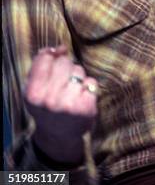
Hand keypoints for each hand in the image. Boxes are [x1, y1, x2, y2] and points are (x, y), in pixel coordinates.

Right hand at [24, 45, 97, 164]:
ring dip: (78, 77)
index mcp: (33, 93)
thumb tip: (60, 48)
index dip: (52, 58)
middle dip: (66, 68)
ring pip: (79, 70)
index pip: (45, 58)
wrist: (58, 136)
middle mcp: (49, 99)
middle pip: (64, 62)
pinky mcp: (86, 107)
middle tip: (63, 84)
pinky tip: (82, 98)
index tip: (53, 68)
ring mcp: (69, 104)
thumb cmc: (46, 105)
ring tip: (71, 92)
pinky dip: (89, 87)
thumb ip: (41, 64)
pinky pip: (92, 82)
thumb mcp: (34, 87)